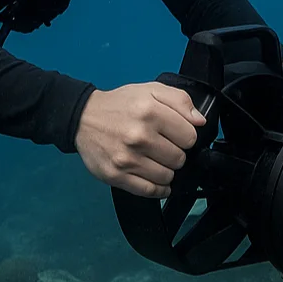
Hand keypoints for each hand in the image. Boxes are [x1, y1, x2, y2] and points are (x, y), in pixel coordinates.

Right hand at [74, 82, 205, 198]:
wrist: (83, 118)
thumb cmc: (120, 105)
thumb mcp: (151, 89)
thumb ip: (180, 100)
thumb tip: (199, 121)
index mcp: (150, 112)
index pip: (190, 137)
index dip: (185, 136)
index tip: (174, 134)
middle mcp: (139, 136)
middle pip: (179, 159)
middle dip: (175, 153)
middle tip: (161, 145)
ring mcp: (127, 159)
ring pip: (167, 177)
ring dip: (165, 170)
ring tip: (154, 159)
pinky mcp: (116, 176)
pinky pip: (150, 191)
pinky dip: (158, 188)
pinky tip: (154, 177)